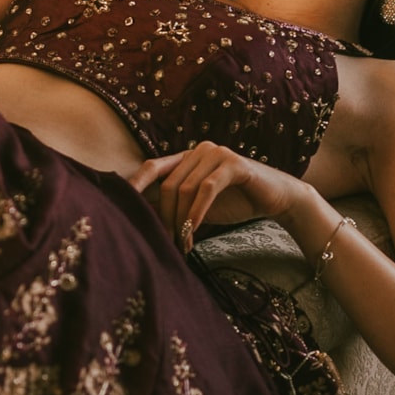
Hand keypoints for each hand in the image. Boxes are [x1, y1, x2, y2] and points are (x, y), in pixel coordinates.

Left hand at [126, 141, 304, 253]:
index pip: (151, 167)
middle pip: (167, 184)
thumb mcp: (196, 206)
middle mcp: (198, 150)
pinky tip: (193, 232)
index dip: (134, 185)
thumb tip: (136, 216)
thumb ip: (172, 205)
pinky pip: (206, 189)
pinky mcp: (233, 164)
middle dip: (164, 218)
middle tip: (167, 244)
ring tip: (183, 245)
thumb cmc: (234, 203)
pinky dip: (197, 212)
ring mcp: (216, 153)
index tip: (119, 210)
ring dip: (181, 221)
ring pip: (185, 188)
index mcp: (186, 156)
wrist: (275, 199)